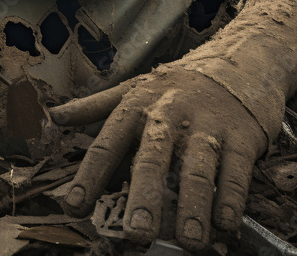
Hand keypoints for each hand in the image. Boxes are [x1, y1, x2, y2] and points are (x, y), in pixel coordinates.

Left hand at [50, 62, 270, 249]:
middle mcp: (169, 115)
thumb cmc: (178, 84)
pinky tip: (224, 225)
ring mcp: (208, 126)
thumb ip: (94, 106)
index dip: (89, 176)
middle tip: (136, 233)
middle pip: (153, 159)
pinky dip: (231, 200)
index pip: (107, 144)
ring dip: (193, 208)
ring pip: (198, 170)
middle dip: (144, 197)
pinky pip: (236, 172)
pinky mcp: (242, 136)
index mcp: (136, 105)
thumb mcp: (134, 87)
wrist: (240, 59)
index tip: (73, 207)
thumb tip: (54, 115)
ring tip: (189, 241)